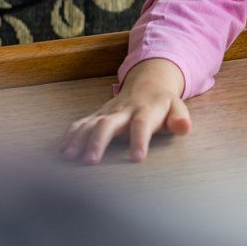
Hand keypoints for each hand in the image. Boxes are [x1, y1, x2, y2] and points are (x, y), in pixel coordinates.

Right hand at [59, 58, 190, 164]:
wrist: (148, 83)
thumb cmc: (164, 104)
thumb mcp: (177, 108)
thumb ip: (180, 119)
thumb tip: (184, 128)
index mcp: (146, 110)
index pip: (142, 124)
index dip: (140, 140)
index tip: (137, 159)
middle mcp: (124, 110)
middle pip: (108, 124)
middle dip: (98, 142)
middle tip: (90, 162)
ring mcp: (108, 112)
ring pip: (90, 123)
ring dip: (79, 140)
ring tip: (69, 158)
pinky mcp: (97, 115)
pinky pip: (81, 123)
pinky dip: (70, 135)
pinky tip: (63, 150)